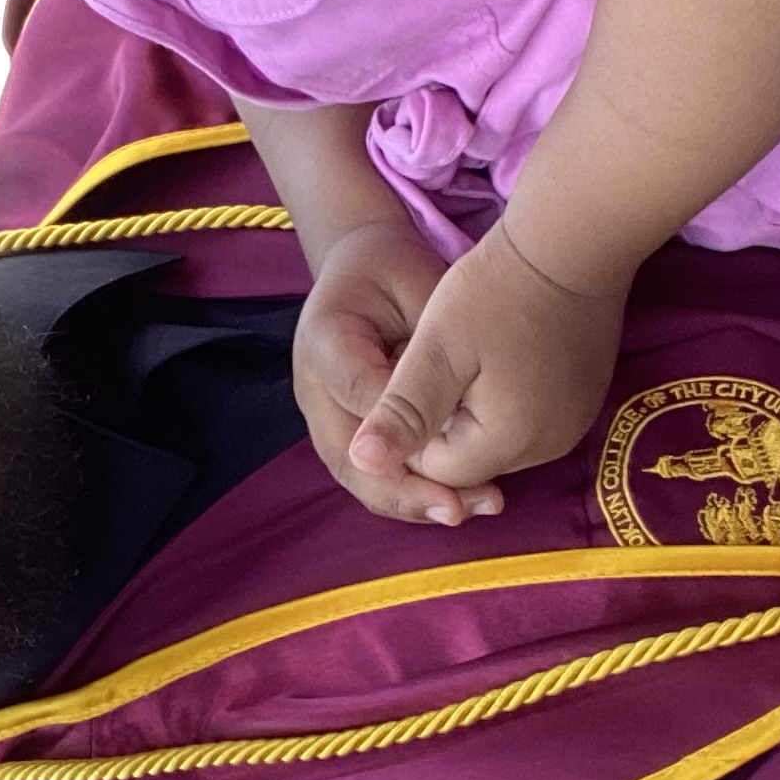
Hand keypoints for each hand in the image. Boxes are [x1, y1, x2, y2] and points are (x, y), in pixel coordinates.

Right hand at [294, 219, 500, 523]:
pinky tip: (458, 504)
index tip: (449, 460)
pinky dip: (412, 496)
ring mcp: (325, 418)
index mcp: (324, 339)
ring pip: (360, 478)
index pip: (362, 395)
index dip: (401, 433)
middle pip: (349, 457)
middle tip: (457, 507)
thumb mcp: (415, 283)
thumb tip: (458, 397)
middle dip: (404, 489)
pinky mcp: (346, 435)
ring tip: (466, 510)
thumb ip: (430, 337)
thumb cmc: (393, 270)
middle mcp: (313, 389)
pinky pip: (374, 476)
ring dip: (411, 503)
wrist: (361, 268)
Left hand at [352, 219, 627, 498]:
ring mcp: (572, 425)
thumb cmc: (500, 288)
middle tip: (433, 360)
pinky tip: (495, 354)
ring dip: (469, 411)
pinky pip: (528, 420)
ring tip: (464, 354)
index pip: (436, 470)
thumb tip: (363, 463)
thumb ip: (402, 411)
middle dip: (440, 423)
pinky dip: (503, 399)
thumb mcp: (438, 348)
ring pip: (497, 440)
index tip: (407, 375)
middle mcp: (550, 446)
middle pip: (470, 460)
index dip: (410, 431)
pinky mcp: (583, 402)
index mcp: (511, 441)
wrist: (574, 241)